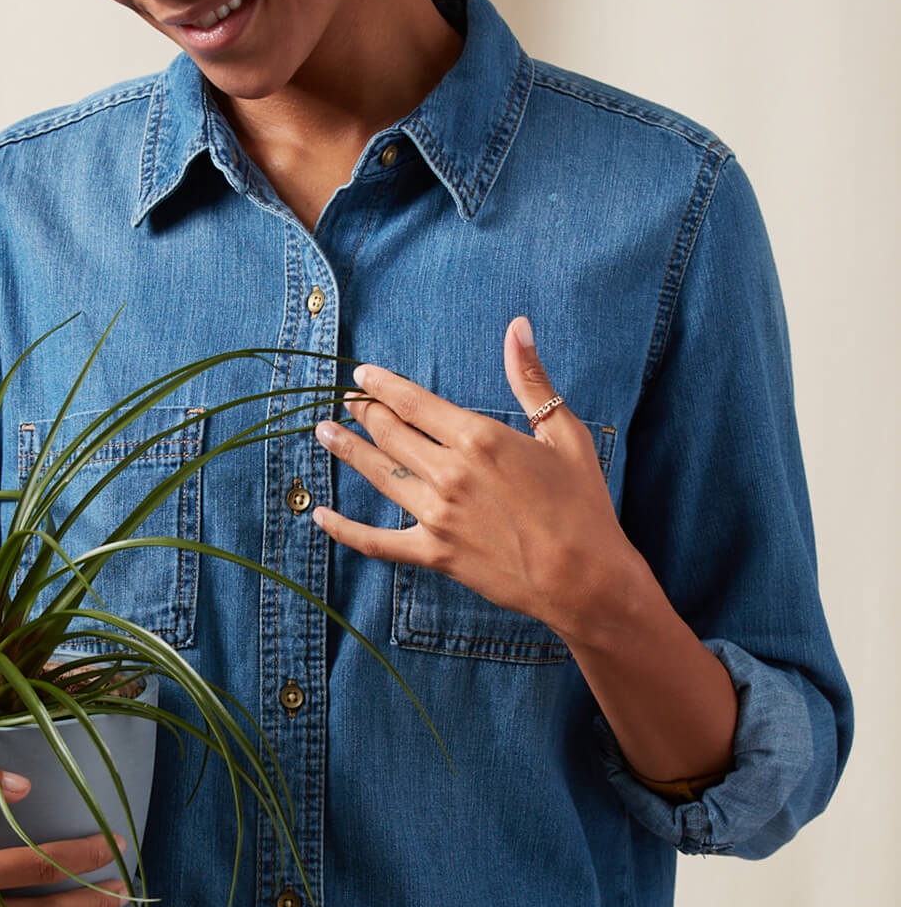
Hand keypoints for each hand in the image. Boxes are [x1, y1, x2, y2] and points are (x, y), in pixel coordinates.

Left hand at [311, 315, 633, 637]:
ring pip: (378, 474)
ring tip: (323, 432)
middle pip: (390, 433)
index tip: (361, 375)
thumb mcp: (564, 434)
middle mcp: (449, 472)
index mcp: (478, 438)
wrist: (587, 579)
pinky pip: (376, 541)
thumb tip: (518, 327)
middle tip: (345, 401)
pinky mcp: (434, 553)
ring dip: (347, 450)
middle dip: (364, 412)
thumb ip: (531, 379)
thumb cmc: (583, 505)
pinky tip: (320, 516)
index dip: (382, 385)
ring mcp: (437, 515)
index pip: (413, 401)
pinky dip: (344, 529)